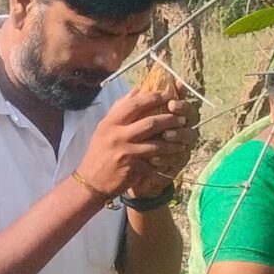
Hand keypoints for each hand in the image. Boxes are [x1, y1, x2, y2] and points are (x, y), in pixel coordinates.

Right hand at [75, 81, 196, 199]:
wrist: (91, 182)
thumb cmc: (99, 153)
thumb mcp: (104, 128)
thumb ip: (119, 109)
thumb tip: (136, 91)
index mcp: (110, 123)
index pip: (134, 105)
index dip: (153, 98)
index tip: (168, 95)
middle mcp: (117, 136)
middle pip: (150, 123)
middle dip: (170, 120)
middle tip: (182, 119)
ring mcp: (125, 153)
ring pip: (156, 145)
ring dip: (172, 143)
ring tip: (182, 141)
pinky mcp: (132, 169)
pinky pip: (154, 163)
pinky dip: (164, 161)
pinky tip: (171, 159)